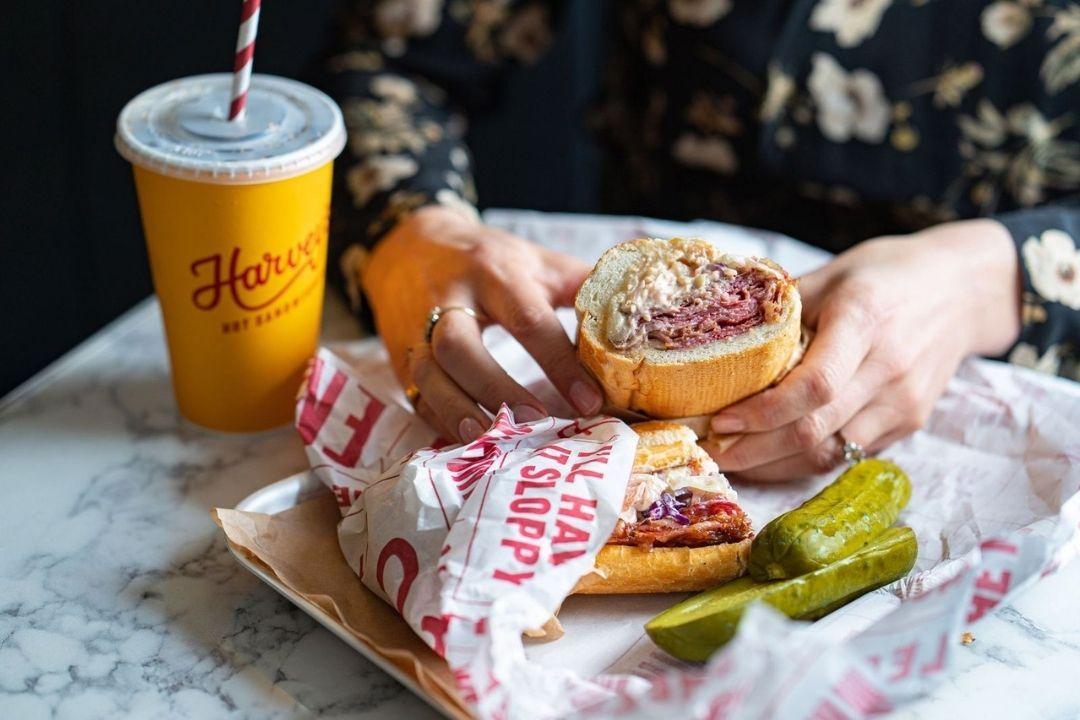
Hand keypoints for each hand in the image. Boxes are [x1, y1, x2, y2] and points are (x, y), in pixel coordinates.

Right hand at [360, 205, 602, 441]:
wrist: (410, 244)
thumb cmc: (488, 258)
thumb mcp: (534, 260)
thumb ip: (581, 287)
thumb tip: (639, 317)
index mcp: (494, 273)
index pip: (528, 319)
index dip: (559, 362)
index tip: (590, 400)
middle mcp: (450, 299)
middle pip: (460, 345)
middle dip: (497, 386)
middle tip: (537, 421)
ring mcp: (417, 329)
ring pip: (428, 371)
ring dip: (458, 408)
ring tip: (490, 438)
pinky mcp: (400, 356)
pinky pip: (415, 393)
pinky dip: (438, 419)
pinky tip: (465, 441)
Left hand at [707, 219, 1021, 480]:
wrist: (963, 290)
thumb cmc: (886, 274)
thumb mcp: (831, 275)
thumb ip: (783, 312)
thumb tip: (722, 342)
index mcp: (864, 321)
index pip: (813, 387)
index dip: (762, 413)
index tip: (721, 420)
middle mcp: (889, 368)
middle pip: (816, 430)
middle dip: (756, 451)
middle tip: (714, 452)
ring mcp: (904, 403)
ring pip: (830, 454)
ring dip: (776, 465)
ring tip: (734, 458)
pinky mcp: (910, 424)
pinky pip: (849, 453)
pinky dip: (805, 460)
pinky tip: (772, 455)